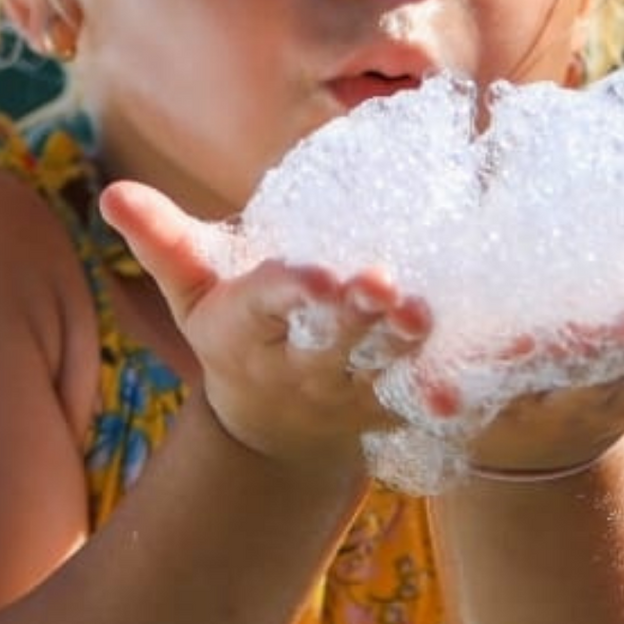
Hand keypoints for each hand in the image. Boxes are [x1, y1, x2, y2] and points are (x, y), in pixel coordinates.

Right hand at [100, 179, 429, 462]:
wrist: (274, 431)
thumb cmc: (233, 334)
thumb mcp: (193, 294)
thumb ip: (164, 244)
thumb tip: (113, 192)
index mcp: (246, 332)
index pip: (264, 307)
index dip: (289, 293)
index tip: (316, 275)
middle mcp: (298, 366)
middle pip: (330, 340)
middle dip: (357, 315)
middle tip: (385, 282)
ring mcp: (348, 392)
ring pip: (381, 368)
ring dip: (405, 345)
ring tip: (424, 314)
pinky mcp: (392, 407)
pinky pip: (430, 394)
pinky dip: (462, 383)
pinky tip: (510, 357)